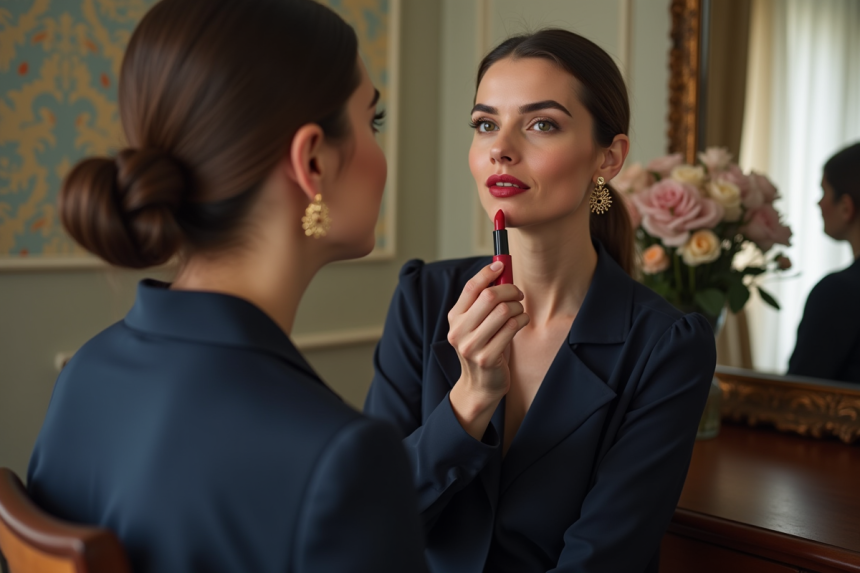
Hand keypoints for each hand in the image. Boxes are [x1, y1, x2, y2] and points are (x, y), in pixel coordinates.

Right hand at [447, 261, 528, 439]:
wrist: (480, 385)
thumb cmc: (483, 348)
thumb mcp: (476, 325)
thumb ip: (483, 302)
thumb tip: (500, 272)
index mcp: (455, 318)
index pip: (471, 288)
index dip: (487, 273)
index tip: (500, 266)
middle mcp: (459, 331)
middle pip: (489, 296)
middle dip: (510, 290)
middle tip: (518, 293)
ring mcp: (472, 346)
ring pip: (504, 311)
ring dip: (518, 307)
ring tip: (520, 312)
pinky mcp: (487, 357)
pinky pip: (512, 328)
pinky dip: (522, 320)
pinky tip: (521, 322)